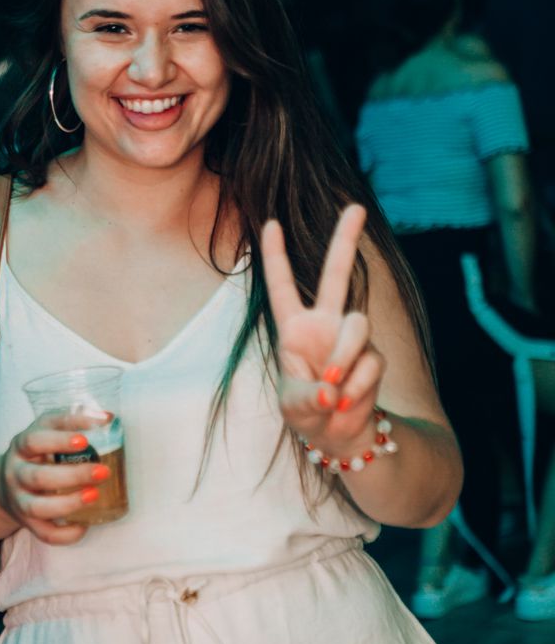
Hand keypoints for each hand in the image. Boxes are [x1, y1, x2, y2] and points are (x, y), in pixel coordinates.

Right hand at [0, 411, 111, 544]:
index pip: (35, 440)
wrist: (4, 484)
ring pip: (37, 508)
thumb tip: (109, 417)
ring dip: (68, 504)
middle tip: (103, 471)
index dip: (59, 439)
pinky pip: (43, 534)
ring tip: (94, 495)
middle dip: (72, 475)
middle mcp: (16, 473)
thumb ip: (72, 422)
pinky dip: (64, 534)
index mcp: (21, 446)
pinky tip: (84, 526)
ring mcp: (19, 500)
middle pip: (38, 477)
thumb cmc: (37, 453)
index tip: (85, 439)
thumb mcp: (45, 431)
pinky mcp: (26, 522)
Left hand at [260, 203, 385, 457]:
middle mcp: (324, 324)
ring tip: (332, 385)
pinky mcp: (373, 358)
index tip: (270, 223)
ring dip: (345, 355)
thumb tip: (332, 390)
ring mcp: (351, 339)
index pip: (283, 286)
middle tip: (356, 207)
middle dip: (346, 240)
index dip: (276, 256)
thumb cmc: (307, 414)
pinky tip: (345, 404)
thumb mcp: (295, 406)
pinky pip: (369, 362)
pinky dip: (355, 386)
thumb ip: (310, 397)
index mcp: (294, 328)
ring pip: (357, 324)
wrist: (338, 436)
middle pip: (336, 275)